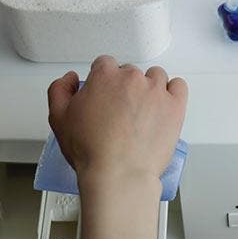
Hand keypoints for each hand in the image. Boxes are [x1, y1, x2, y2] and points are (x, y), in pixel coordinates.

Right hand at [47, 55, 187, 184]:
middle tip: (122, 111)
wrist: (119, 173)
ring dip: (150, 88)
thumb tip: (70, 78)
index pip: (105, 64)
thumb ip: (59, 90)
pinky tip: (164, 105)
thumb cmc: (91, 151)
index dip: (104, 80)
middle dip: (126, 87)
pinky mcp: (175, 106)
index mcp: (104, 76)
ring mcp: (156, 91)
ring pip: (155, 76)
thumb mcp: (58, 118)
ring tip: (144, 111)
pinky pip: (179, 86)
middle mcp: (132, 78)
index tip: (106, 94)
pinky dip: (173, 92)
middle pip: (130, 72)